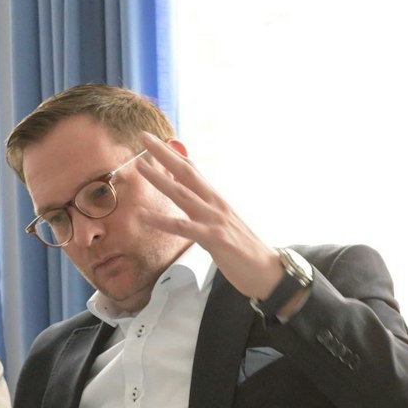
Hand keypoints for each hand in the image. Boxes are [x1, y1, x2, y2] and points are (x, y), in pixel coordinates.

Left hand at [133, 132, 289, 307]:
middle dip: (164, 154)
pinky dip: (162, 221)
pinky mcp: (214, 239)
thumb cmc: (242, 248)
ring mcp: (215, 220)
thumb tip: (187, 192)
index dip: (173, 154)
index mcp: (215, 199)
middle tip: (144, 136)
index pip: (192, 170)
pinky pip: (183, 228)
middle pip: (186, 172)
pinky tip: (143, 215)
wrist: (267, 270)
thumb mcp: (222, 222)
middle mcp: (215, 204)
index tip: (155, 140)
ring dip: (160, 179)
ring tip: (139, 166)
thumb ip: (205, 206)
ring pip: (182, 194)